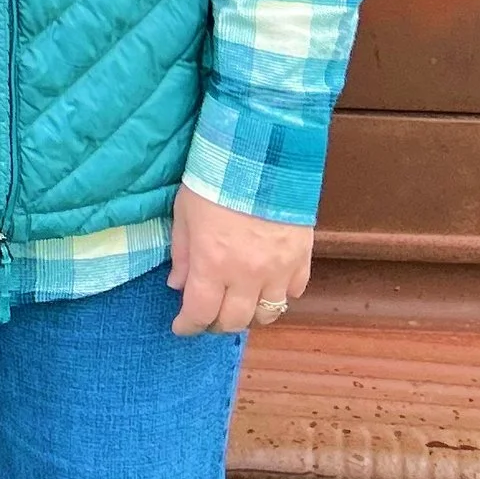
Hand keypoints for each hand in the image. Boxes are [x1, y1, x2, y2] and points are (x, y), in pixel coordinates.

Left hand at [168, 181, 311, 336]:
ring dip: (250, 314)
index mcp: (213, 264)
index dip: (188, 326)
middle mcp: (247, 275)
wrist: (262, 152)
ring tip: (239, 302)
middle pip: (234, 322)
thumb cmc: (216, 179)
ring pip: (267, 314)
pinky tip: (268, 284)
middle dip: (216, 324)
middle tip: (208, 315)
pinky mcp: (302, 258)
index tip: (182, 326)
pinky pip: (294, 292)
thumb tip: (177, 285)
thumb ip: (181, 253)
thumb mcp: (185, 212)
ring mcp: (278, 269)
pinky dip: (280, 294)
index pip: (200, 314)